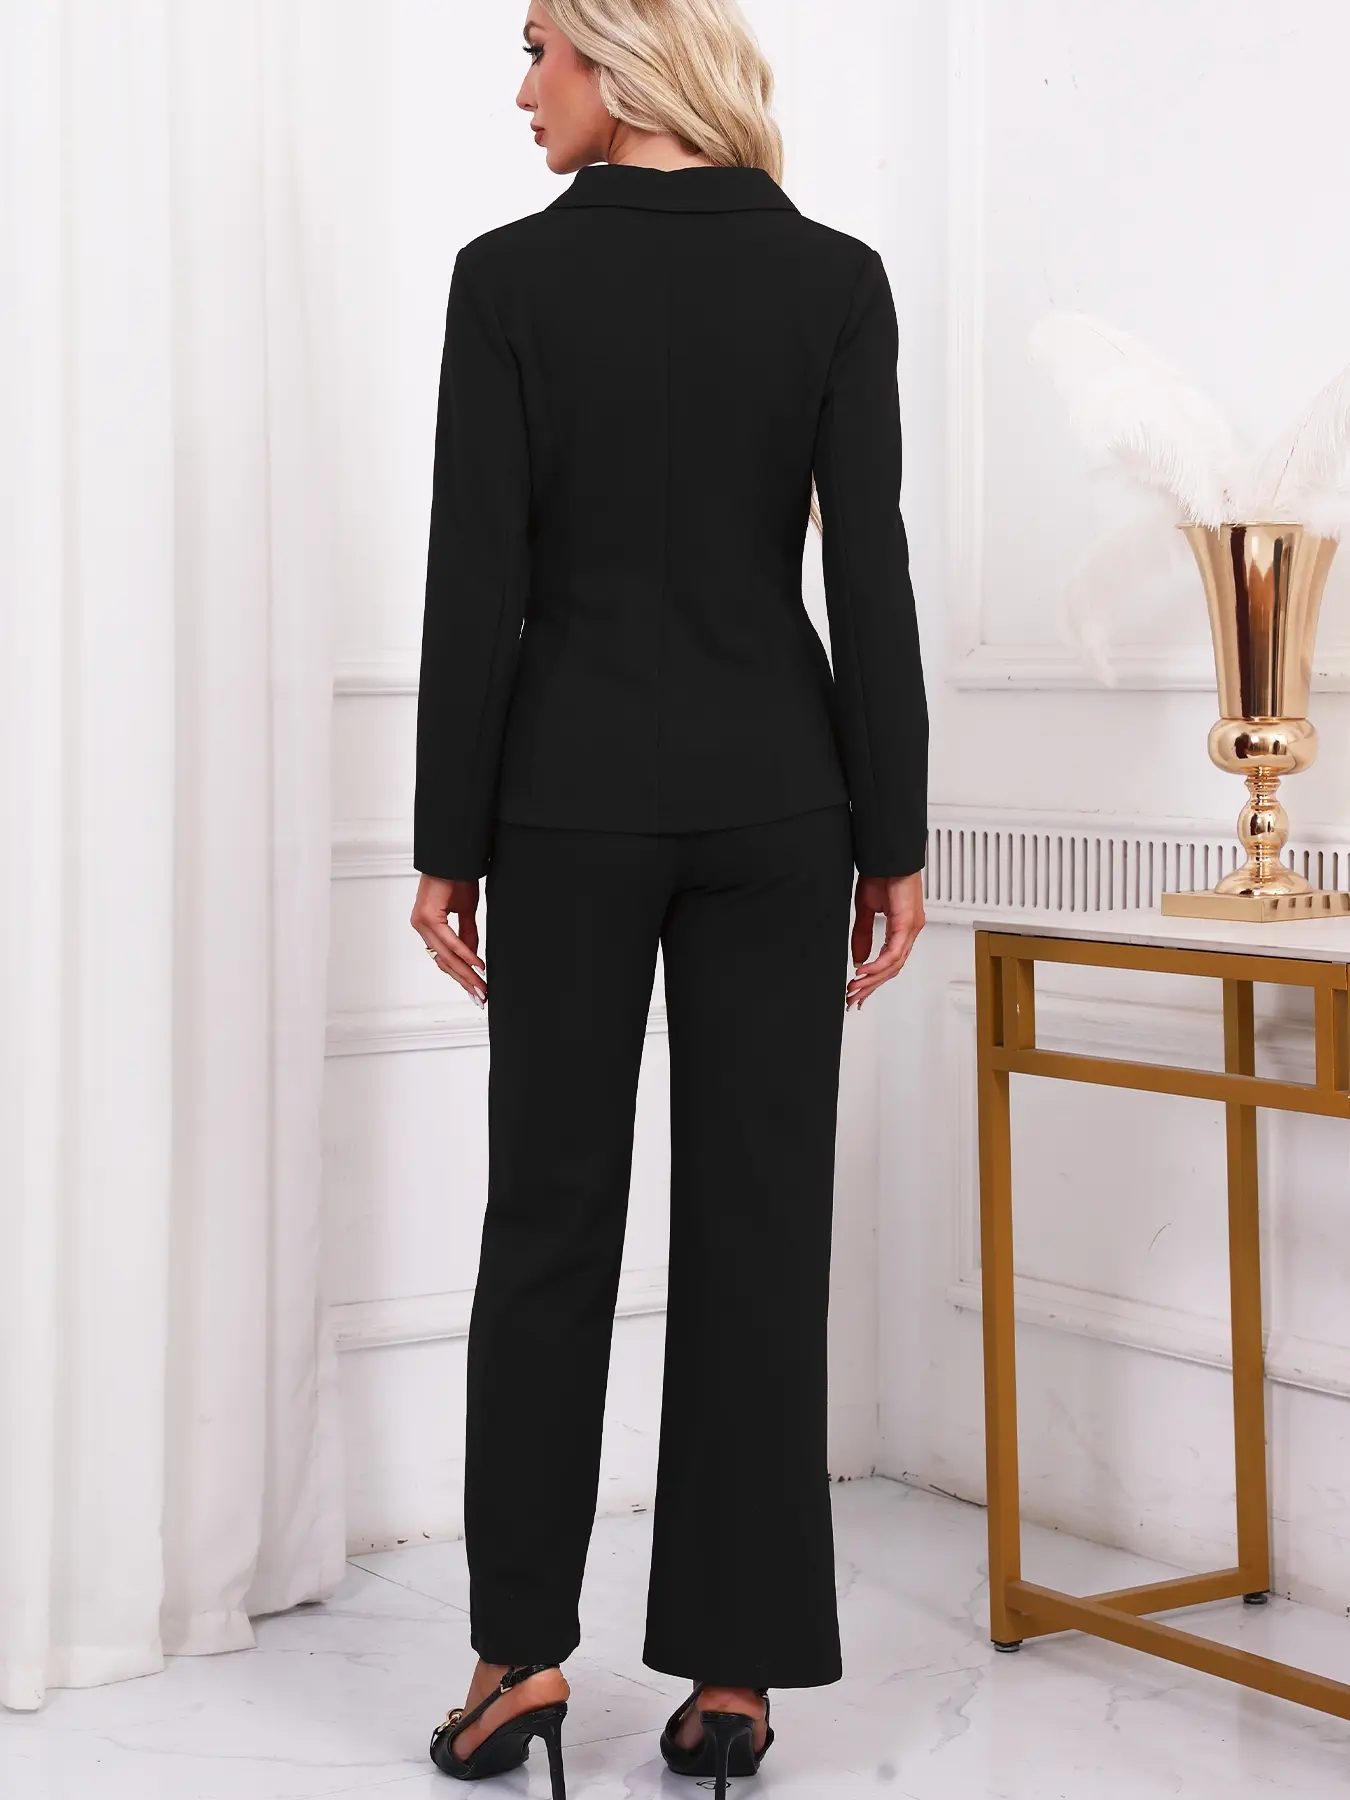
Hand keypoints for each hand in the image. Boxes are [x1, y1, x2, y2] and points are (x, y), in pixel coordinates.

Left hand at [412, 874, 487, 1006]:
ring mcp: (422, 922)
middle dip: (465, 981)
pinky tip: (478, 966)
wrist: (451, 856)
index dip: (461, 975)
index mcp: (428, 926)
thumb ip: (468, 935)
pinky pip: (450, 941)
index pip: (444, 958)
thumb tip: (472, 958)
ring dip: (466, 973)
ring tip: (481, 986)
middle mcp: (421, 926)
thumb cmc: (456, 877)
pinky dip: (465, 954)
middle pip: (445, 962)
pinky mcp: (428, 917)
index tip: (475, 989)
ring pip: (446, 956)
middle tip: (480, 996)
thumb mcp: (466, 911)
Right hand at [847, 870, 924, 1010]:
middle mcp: (910, 932)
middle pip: (892, 969)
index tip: (858, 993)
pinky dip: (878, 965)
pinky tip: (864, 971)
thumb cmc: (882, 875)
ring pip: (893, 965)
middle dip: (871, 987)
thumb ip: (863, 936)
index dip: (874, 980)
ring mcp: (911, 929)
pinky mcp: (907, 924)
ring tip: (855, 988)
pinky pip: (893, 952)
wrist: (888, 856)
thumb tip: (860, 959)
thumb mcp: (866, 911)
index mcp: (902, 930)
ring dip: (872, 979)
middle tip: (854, 999)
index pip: (890, 963)